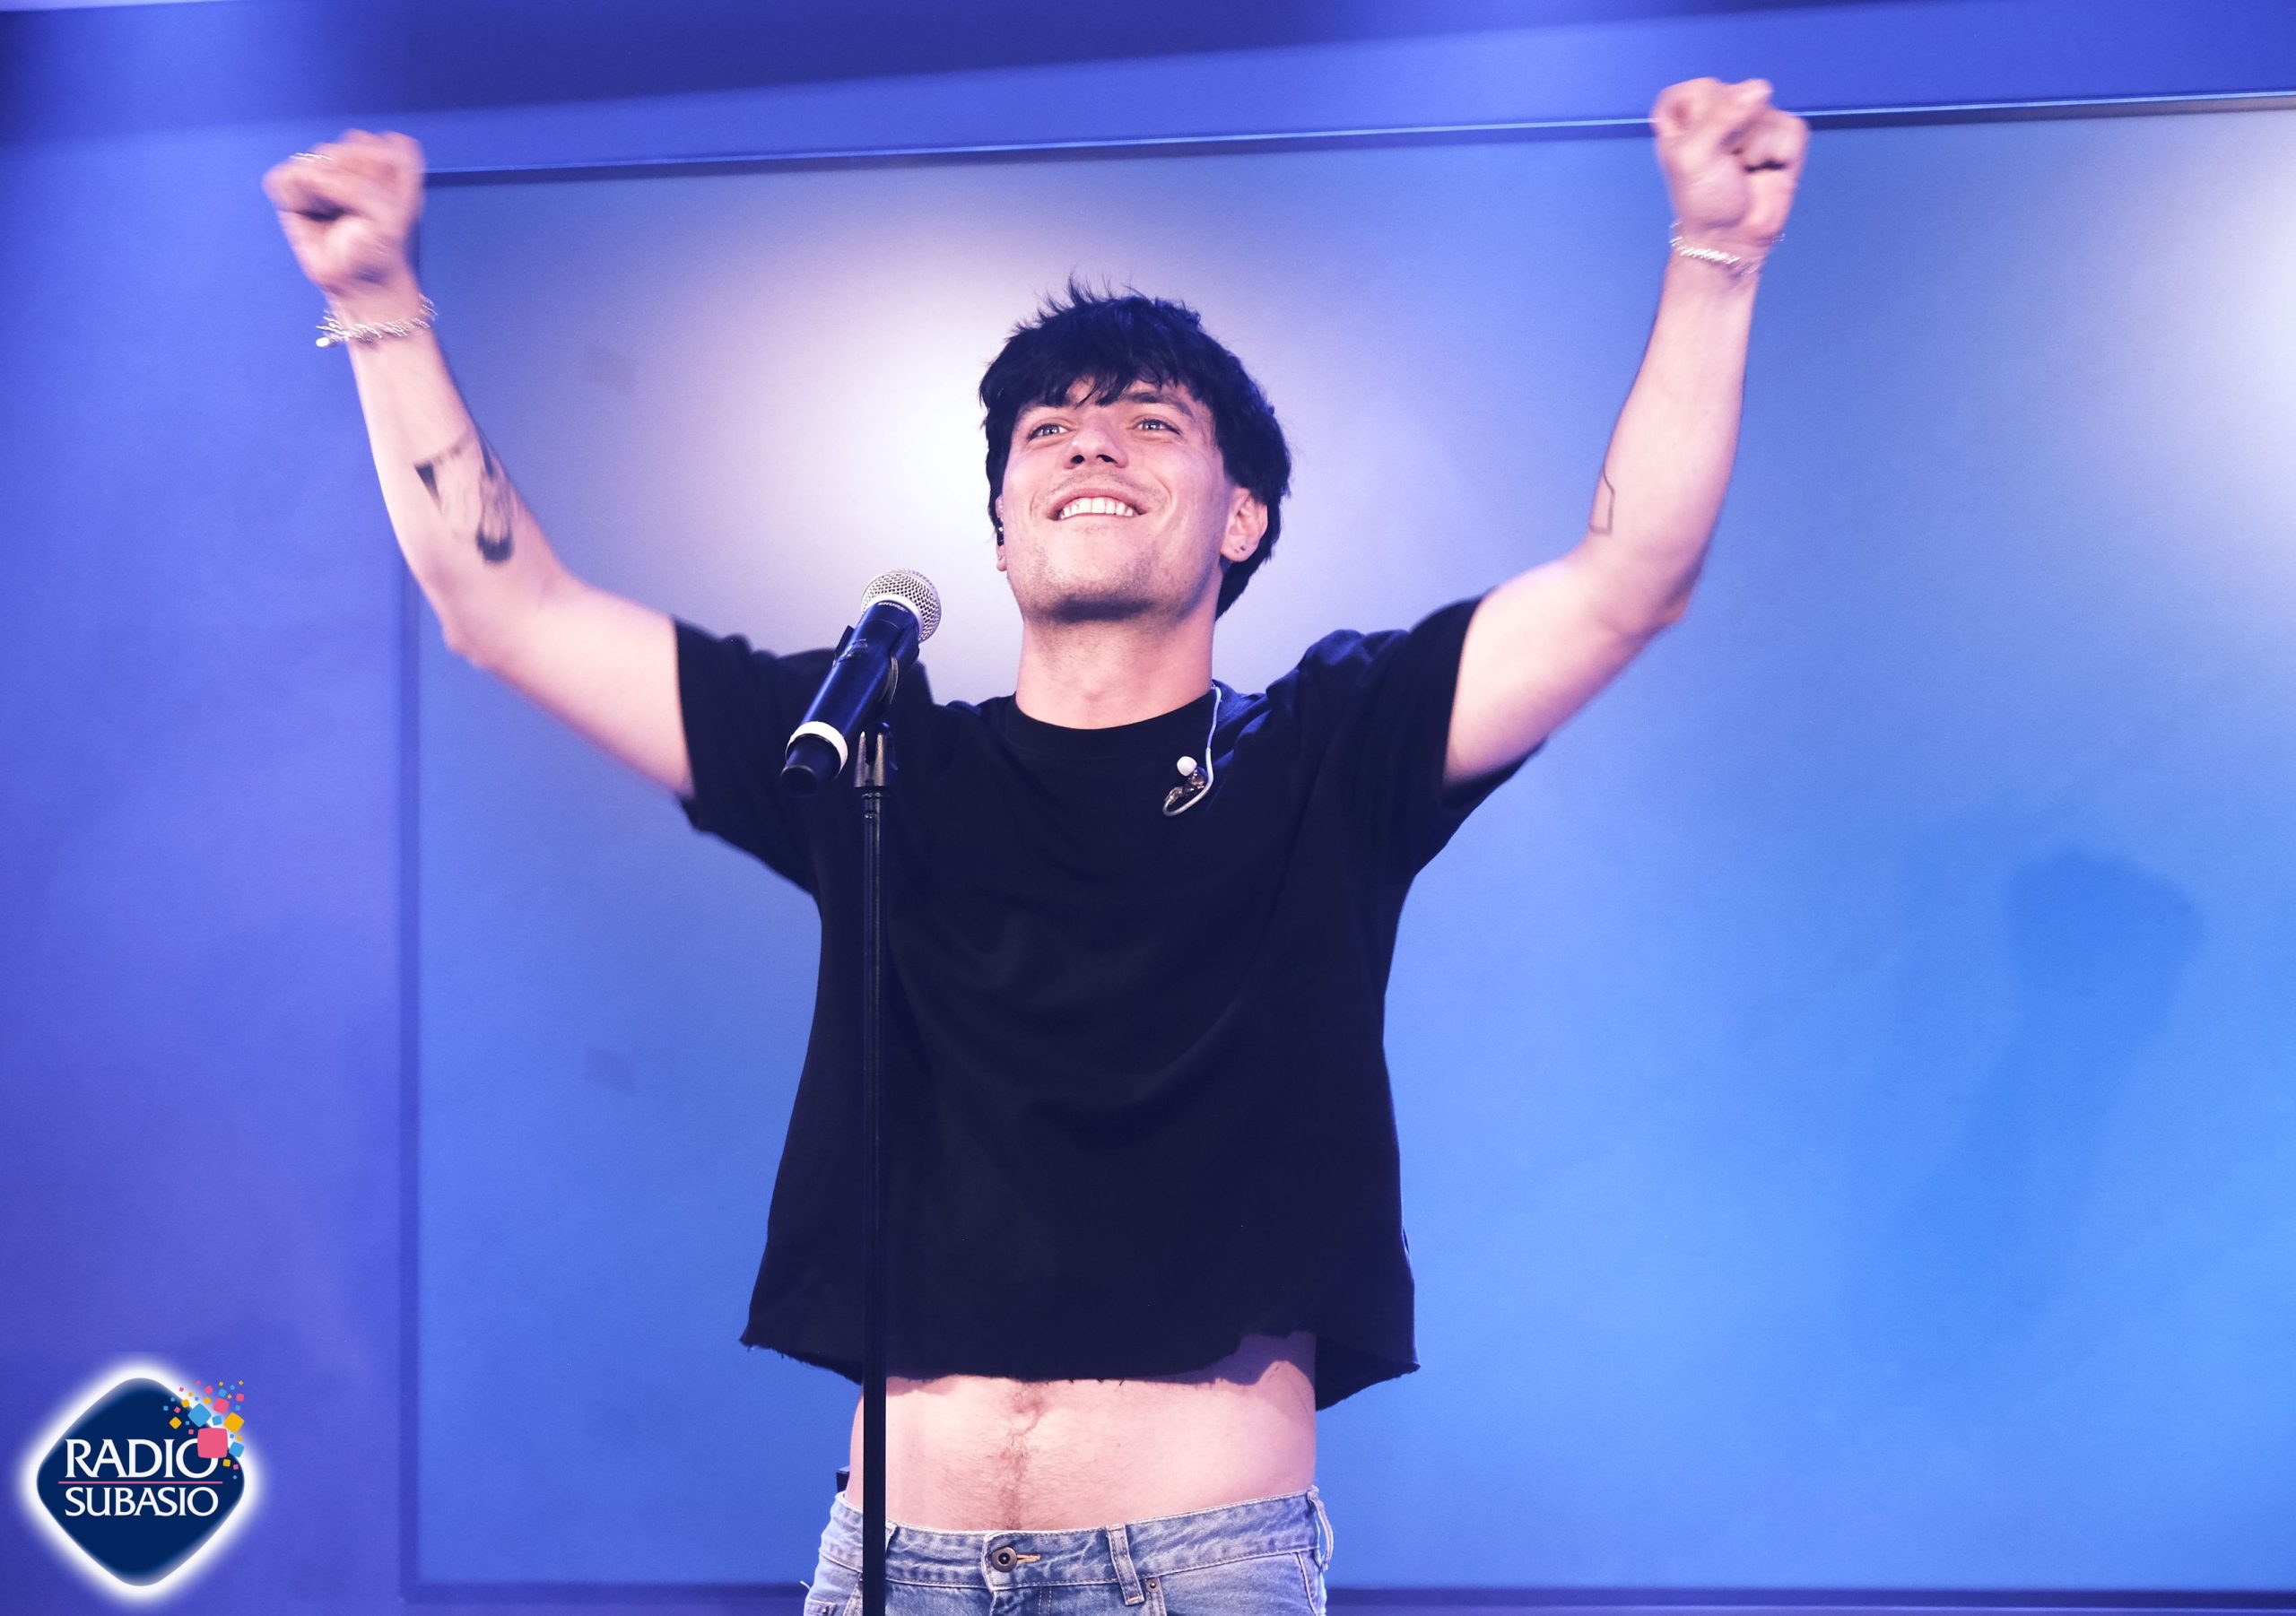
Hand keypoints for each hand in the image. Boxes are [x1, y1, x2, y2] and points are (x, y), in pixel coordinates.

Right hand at [261, 130, 426, 308]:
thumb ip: (356, 185)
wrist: (360, 281)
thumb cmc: (380, 248)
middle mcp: (356, 155)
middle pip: (347, 152)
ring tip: (336, 214)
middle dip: (354, 189)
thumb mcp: (389, 215)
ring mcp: (323, 167)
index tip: (390, 208)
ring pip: (315, 161)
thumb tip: (310, 176)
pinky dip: (297, 200)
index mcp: (391, 157)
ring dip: (325, 196)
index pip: (385, 148)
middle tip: (360, 216)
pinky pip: (285, 178)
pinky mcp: (293, 184)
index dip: (386, 183)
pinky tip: (314, 214)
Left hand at [1650, 78, 1807, 257]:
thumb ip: (1719, 117)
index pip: (1699, 90)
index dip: (1703, 123)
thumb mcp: (1692, 157)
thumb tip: (1760, 90)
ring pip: (1766, 111)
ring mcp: (1755, 118)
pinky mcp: (1784, 134)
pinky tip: (1766, 170)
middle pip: (1735, 94)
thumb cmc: (1703, 200)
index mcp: (1686, 109)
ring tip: (1743, 169)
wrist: (1732, 238)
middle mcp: (1720, 107)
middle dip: (1730, 135)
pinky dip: (1780, 155)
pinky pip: (1791, 129)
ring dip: (1754, 148)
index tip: (1698, 150)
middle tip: (1723, 164)